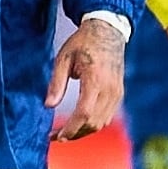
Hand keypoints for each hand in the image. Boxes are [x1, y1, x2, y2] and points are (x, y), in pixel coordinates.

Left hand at [46, 14, 123, 140]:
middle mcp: (110, 89)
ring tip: (66, 133)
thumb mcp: (63, 58)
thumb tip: (49, 105)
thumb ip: (56, 83)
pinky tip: (79, 123)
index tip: (57, 135)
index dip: (71, 128)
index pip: (84, 113)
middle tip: (56, 136)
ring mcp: (117, 93)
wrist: (108, 32)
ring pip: (102, 123)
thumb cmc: (83, 43)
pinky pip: (107, 116)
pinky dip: (93, 124)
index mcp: (95, 80)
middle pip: (94, 123)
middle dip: (75, 134)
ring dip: (84, 131)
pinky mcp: (119, 94)